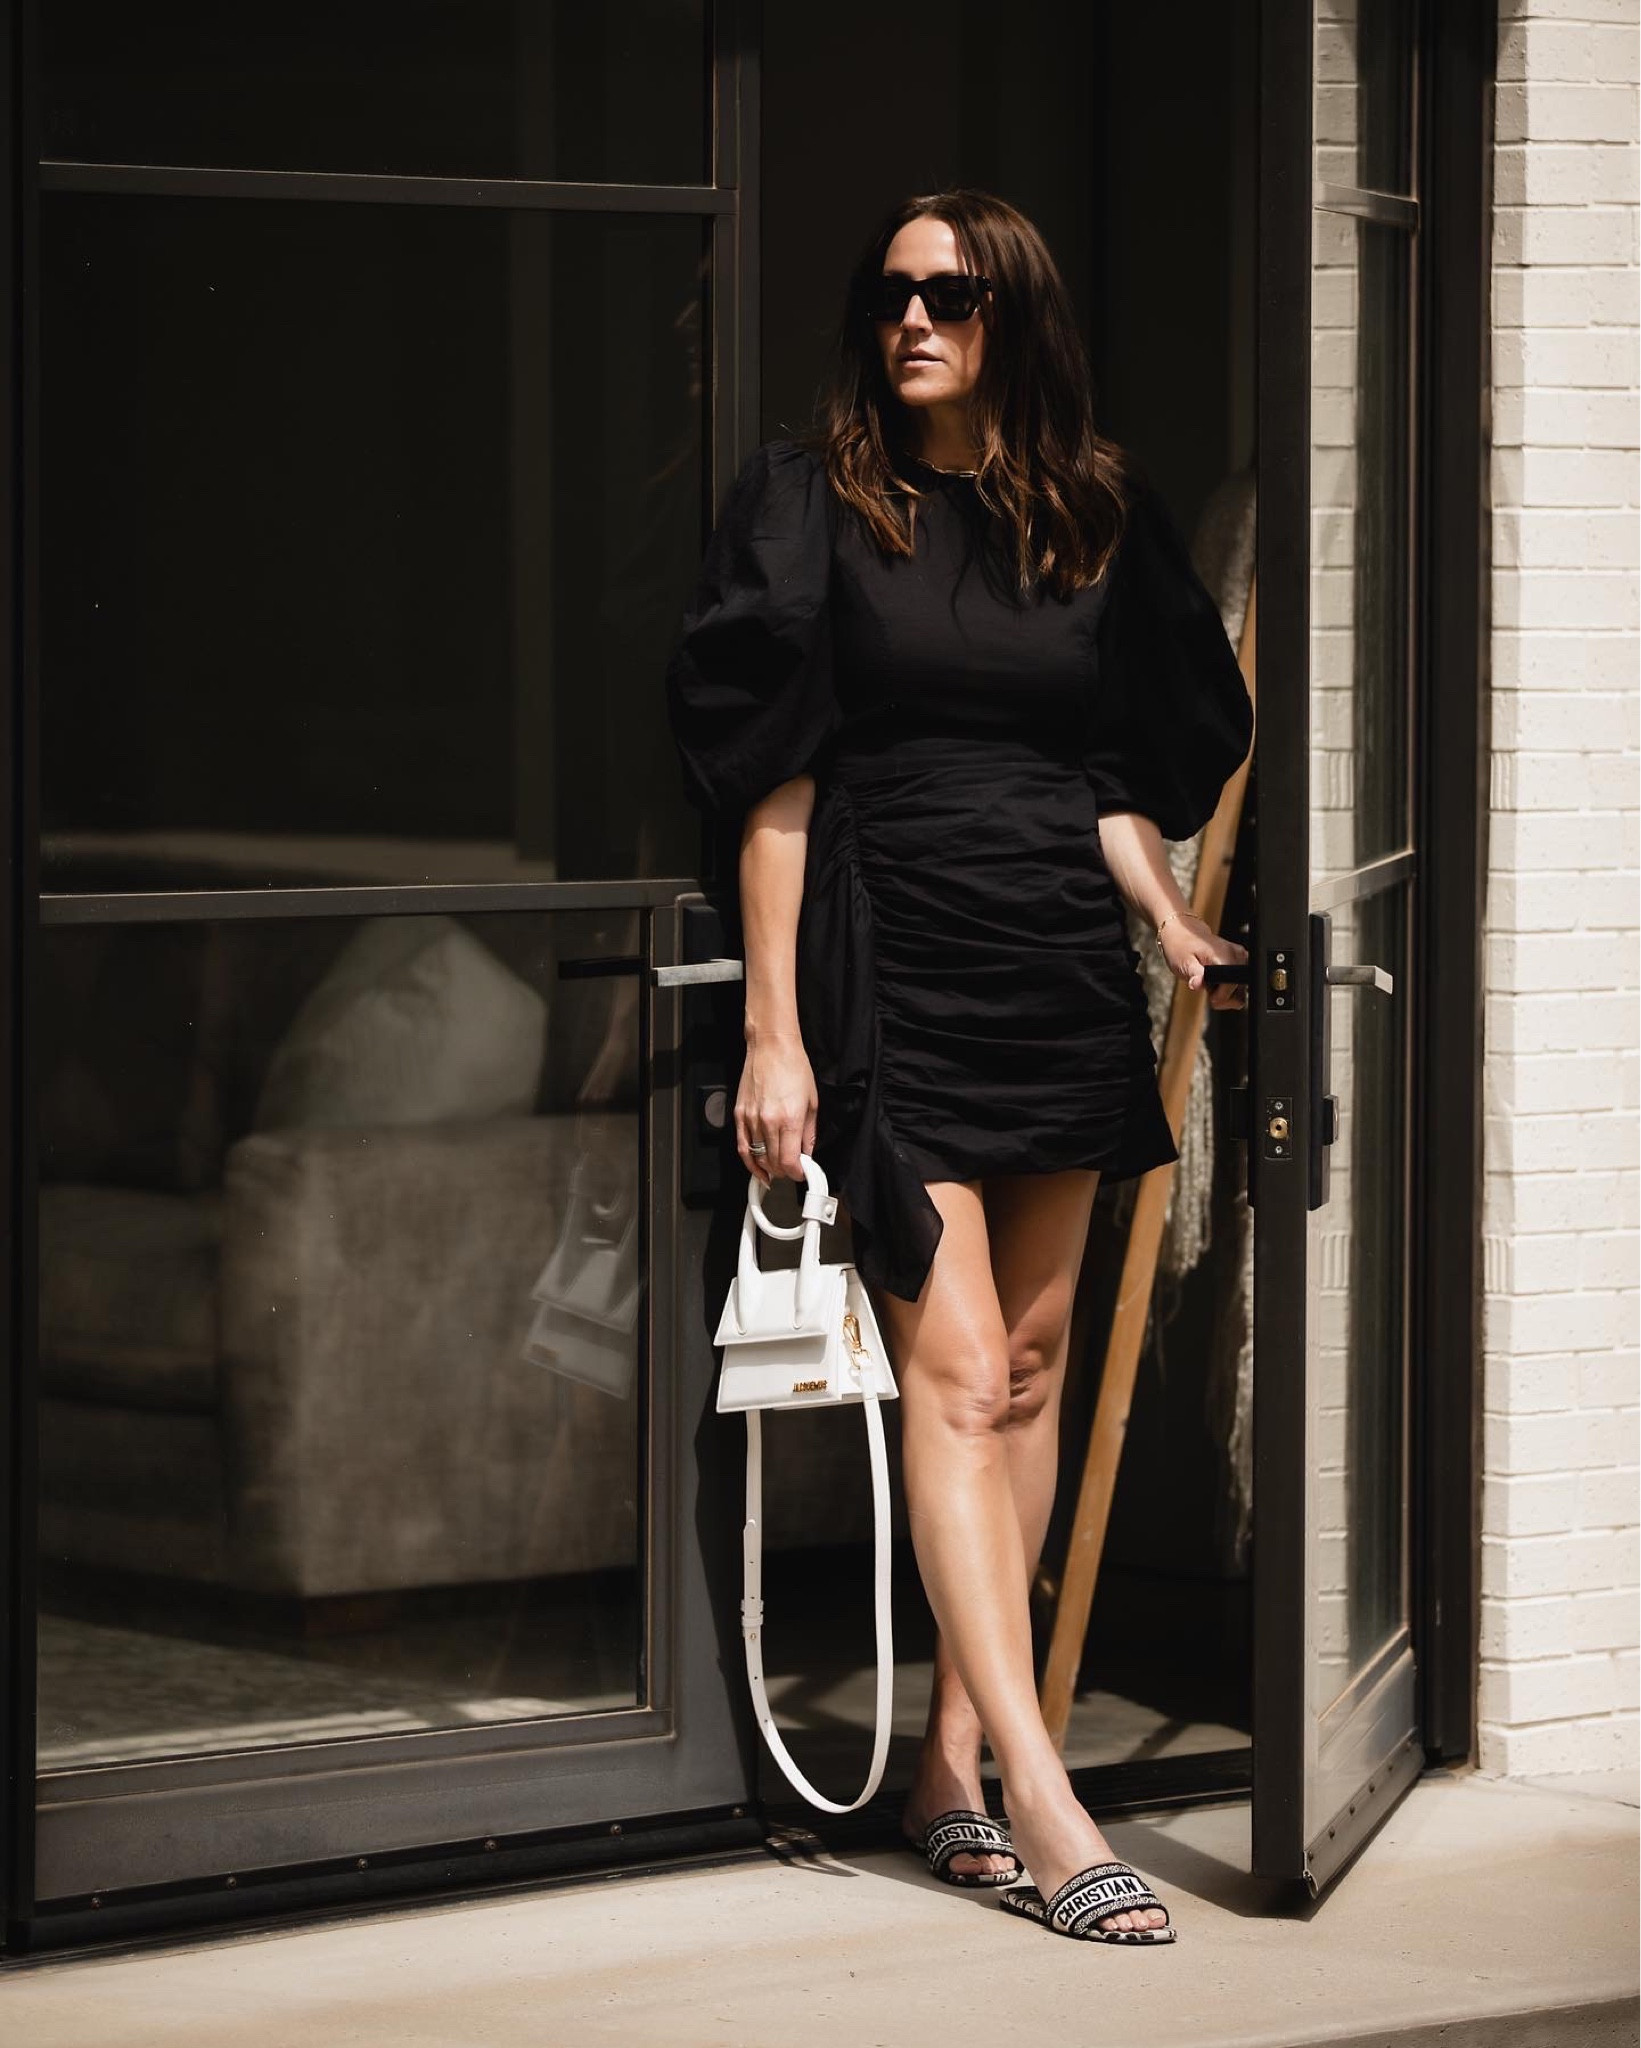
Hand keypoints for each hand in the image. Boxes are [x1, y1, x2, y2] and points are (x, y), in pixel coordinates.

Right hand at [736, 1030, 818, 1186]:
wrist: (772, 1047)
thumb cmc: (793, 1067)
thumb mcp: (812, 1102)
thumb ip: (809, 1133)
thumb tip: (807, 1153)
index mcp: (790, 1119)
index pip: (790, 1161)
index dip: (797, 1173)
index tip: (801, 1173)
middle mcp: (769, 1122)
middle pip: (774, 1163)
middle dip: (785, 1171)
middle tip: (792, 1168)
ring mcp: (751, 1119)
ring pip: (757, 1157)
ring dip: (769, 1167)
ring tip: (777, 1168)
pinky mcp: (739, 1114)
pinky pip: (742, 1146)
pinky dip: (749, 1161)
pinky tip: (756, 1168)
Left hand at [1158, 912, 1249, 1010]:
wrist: (1183, 934)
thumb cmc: (1181, 947)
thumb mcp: (1183, 962)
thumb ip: (1194, 974)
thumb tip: (1197, 984)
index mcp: (1224, 955)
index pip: (1232, 985)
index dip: (1221, 995)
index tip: (1209, 995)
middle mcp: (1236, 954)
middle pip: (1240, 990)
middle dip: (1223, 996)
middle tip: (1207, 987)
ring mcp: (1240, 956)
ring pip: (1241, 989)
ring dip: (1226, 992)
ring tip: (1211, 983)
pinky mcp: (1240, 960)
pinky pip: (1240, 983)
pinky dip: (1228, 987)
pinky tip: (1216, 980)